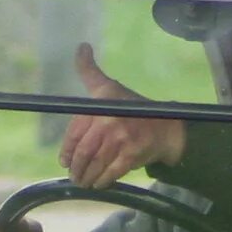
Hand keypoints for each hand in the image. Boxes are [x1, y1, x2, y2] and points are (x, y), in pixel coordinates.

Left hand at [59, 44, 187, 187]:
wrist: (167, 126)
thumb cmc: (133, 107)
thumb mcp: (109, 86)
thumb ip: (90, 71)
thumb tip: (81, 47)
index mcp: (100, 105)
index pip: (75, 132)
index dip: (67, 150)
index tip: (65, 162)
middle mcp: (109, 121)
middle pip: (84, 151)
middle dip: (76, 168)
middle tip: (75, 176)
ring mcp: (121, 140)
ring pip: (96, 163)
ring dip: (86, 177)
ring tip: (83, 182)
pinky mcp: (132, 155)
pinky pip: (112, 172)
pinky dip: (102, 181)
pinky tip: (97, 184)